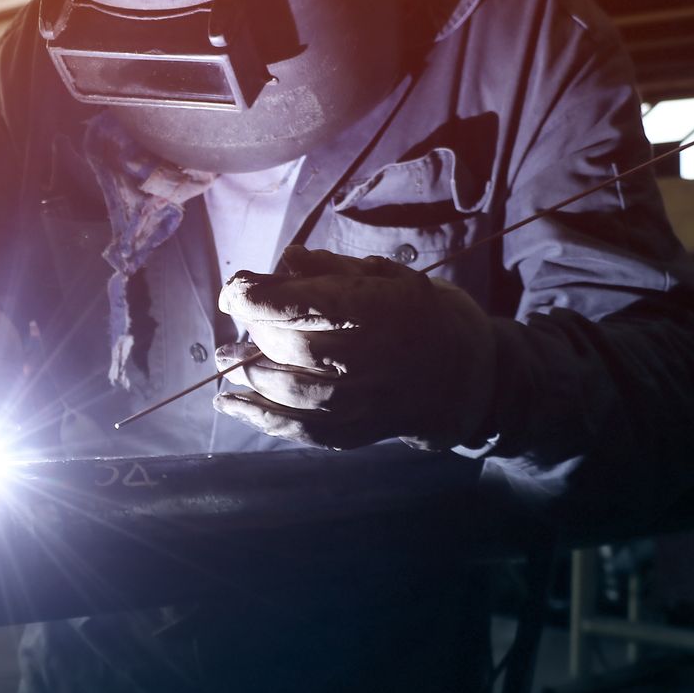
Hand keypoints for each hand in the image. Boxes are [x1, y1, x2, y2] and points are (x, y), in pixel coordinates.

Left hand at [211, 246, 497, 451]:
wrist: (467, 377)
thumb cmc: (423, 314)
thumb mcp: (388, 276)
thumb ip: (333, 270)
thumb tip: (285, 260)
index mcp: (375, 311)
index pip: (300, 304)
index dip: (255, 296)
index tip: (234, 290)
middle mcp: (366, 359)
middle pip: (290, 347)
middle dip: (253, 331)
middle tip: (237, 318)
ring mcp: (360, 402)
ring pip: (289, 391)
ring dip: (248, 375)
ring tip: (226, 359)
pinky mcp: (354, 431)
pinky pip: (298, 429)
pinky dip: (259, 418)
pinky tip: (230, 405)